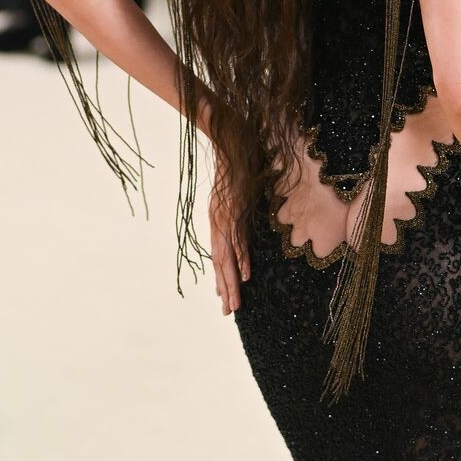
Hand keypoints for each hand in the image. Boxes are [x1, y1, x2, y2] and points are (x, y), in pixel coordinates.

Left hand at [209, 155, 249, 317]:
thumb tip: (243, 221)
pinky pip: (237, 243)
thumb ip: (238, 211)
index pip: (220, 258)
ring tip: (233, 304)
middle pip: (221, 265)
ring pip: (226, 260)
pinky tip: (243, 277)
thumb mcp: (234, 195)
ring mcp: (225, 222)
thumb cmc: (235, 168)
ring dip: (231, 284)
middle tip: (227, 311)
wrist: (231, 148)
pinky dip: (241, 260)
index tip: (223, 296)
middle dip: (225, 289)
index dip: (221, 278)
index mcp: (217, 224)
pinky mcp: (232, 215)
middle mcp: (219, 227)